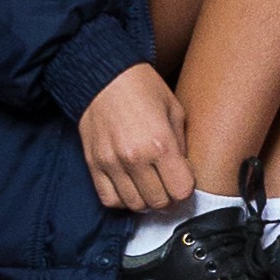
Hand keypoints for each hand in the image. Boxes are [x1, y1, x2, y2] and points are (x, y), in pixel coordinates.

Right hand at [79, 60, 194, 213]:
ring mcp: (111, 163)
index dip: (186, 188)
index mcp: (160, 143)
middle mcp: (134, 157)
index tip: (183, 180)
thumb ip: (181, 145)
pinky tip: (130, 187)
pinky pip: (109, 198)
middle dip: (168, 198)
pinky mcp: (94, 164)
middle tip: (168, 186)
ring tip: (150, 187)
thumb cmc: (142, 87)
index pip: (181, 191)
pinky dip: (122, 199)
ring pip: (134, 205)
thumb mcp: (174, 110)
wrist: (103, 75)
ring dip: (146, 201)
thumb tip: (184, 172)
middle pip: (158, 202)